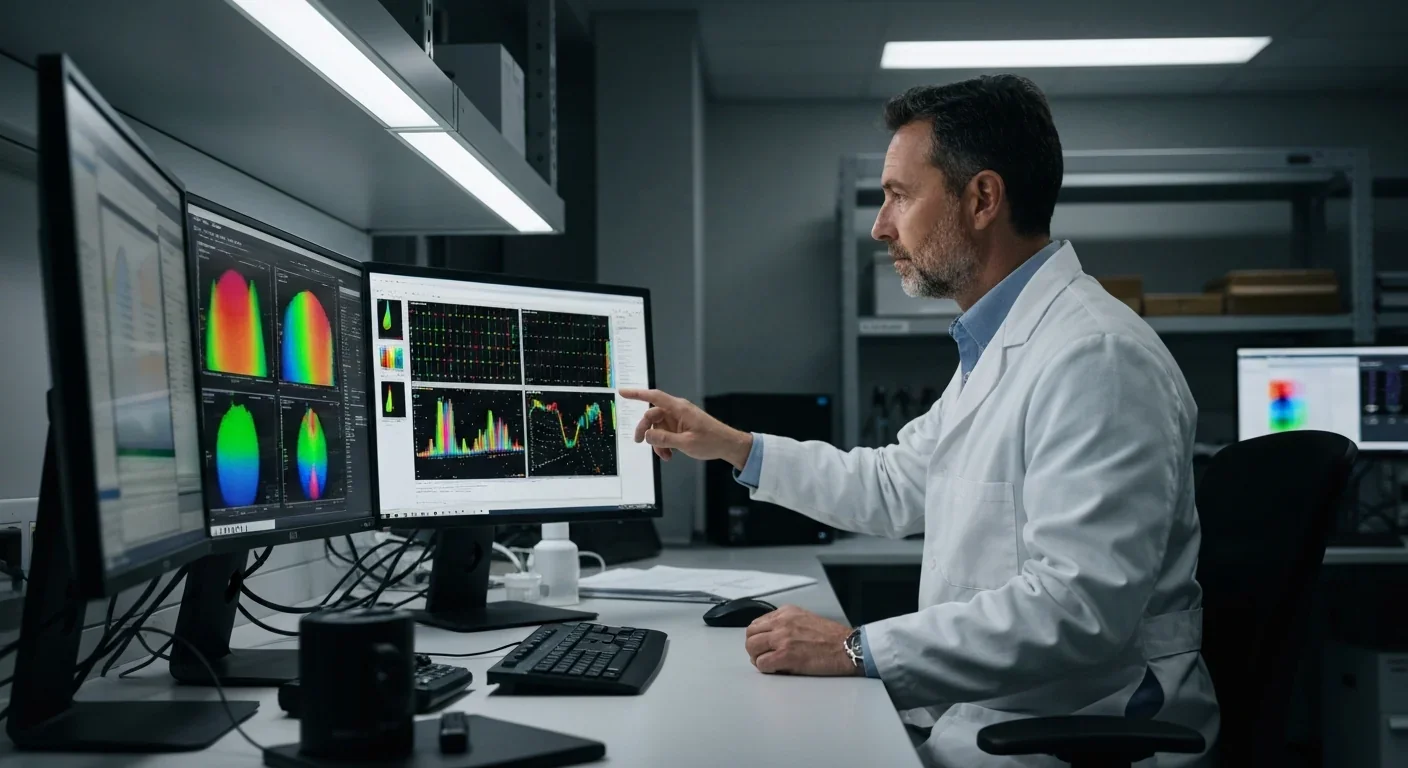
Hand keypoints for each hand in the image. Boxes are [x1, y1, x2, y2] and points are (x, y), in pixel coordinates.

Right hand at [620, 388, 752, 467]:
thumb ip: (664, 439)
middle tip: (639, 442)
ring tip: (664, 456)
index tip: (622, 392)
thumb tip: (648, 436)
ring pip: (658, 427)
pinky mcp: (681, 427)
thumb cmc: (711, 441)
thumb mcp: (686, 443)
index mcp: (679, 409)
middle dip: (645, 430)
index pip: (654, 397)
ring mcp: (679, 419)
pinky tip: (669, 455)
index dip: (637, 394)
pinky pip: (666, 433)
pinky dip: (664, 443)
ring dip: (657, 441)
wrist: (727, 445)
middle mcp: (677, 411)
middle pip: (652, 415)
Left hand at [744, 605, 860, 675]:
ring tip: (769, 664)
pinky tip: (777, 670)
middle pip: (750, 634)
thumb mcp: (804, 619)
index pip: (757, 623)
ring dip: (757, 658)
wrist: (847, 647)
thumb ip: (786, 624)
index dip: (758, 637)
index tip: (764, 646)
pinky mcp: (785, 655)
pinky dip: (766, 669)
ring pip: (752, 648)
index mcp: (786, 612)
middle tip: (763, 656)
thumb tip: (770, 639)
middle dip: (753, 648)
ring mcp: (782, 638)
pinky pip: (762, 664)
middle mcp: (781, 622)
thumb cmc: (831, 637)